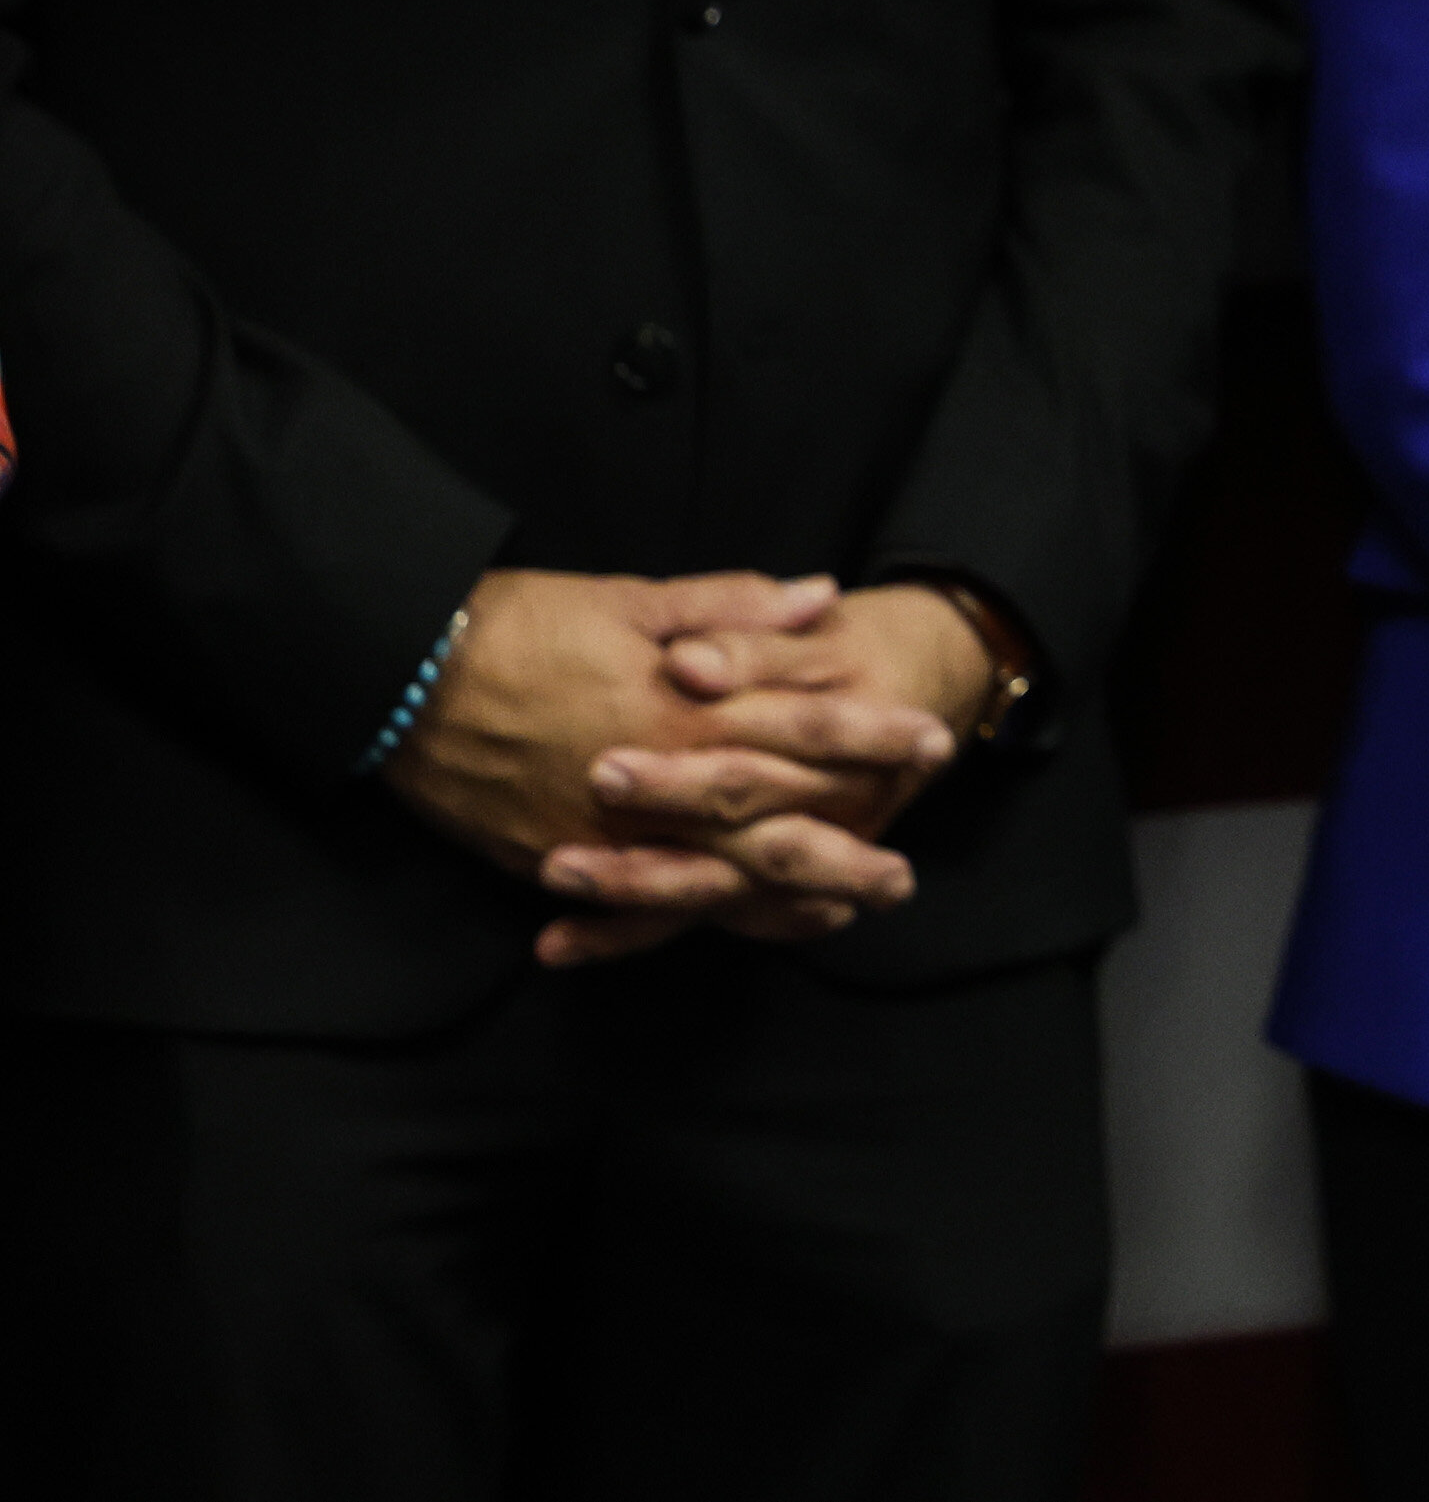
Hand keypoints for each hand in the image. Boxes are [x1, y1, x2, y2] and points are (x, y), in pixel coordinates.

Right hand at [380, 570, 934, 962]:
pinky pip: (641, 908)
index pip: (796, 725)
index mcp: (677, 707)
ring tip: (850, 909)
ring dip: (787, 897)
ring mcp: (604, 832)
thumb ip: (732, 606)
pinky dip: (698, 922)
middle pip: (769, 820)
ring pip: (715, 878)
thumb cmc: (519, 622)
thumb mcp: (633, 597)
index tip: (932, 741)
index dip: (868, 735)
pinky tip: (746, 927)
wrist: (401, 671)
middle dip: (846, 842)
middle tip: (906, 872)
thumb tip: (821, 597)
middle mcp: (651, 781)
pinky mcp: (557, 860)